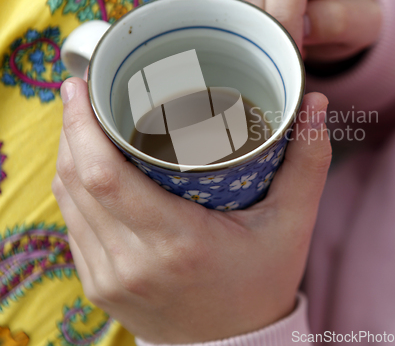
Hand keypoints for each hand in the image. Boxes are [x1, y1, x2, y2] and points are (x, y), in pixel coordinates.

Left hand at [53, 78, 331, 342]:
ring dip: (70, 152)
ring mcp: (108, 277)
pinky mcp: (99, 283)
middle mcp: (131, 263)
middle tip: (83, 90)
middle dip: (72, 127)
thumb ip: (307, 161)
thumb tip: (314, 105)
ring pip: (67, 199)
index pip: (104, 177)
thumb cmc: (262, 282)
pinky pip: (72, 222)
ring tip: (84, 119)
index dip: (81, 126)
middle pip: (75, 180)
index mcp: (176, 243)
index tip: (80, 86)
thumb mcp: (292, 223)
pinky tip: (88, 162)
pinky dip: (74, 185)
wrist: (232, 345)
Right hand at [197, 0, 381, 63]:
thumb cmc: (342, 8)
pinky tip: (244, 33)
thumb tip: (301, 27)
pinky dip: (223, 20)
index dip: (285, 15)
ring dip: (241, 26)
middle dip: (261, 26)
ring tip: (265, 46)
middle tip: (275, 57)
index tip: (290, 53)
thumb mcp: (361, 21)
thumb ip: (340, 22)